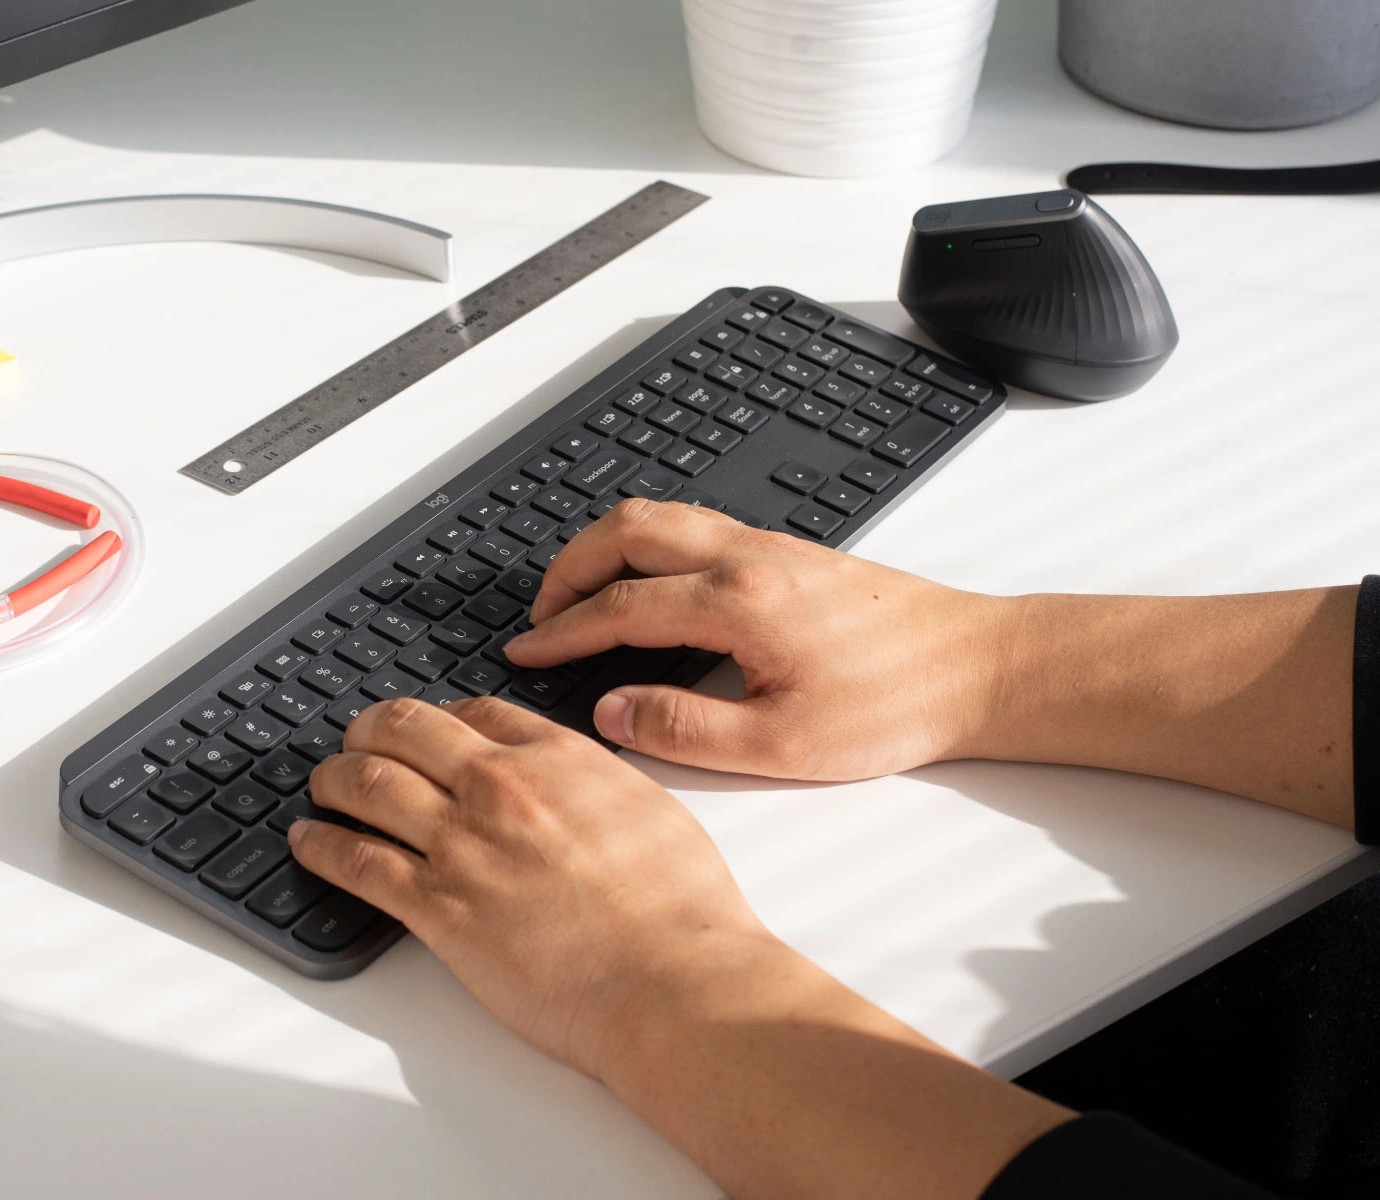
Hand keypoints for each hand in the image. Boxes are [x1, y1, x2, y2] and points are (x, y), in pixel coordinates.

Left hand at [289, 695, 1073, 1198]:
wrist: (672, 981)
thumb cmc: (681, 913)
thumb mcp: (650, 809)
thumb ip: (599, 783)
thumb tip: (578, 782)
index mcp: (557, 758)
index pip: (476, 713)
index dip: (439, 716)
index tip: (425, 728)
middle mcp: (501, 787)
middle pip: (406, 732)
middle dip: (370, 730)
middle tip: (355, 741)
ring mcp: (463, 844)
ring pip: (368, 785)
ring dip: (333, 779)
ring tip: (321, 784)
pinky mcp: (438, 907)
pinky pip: (357, 861)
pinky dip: (320, 845)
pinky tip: (306, 840)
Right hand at [503, 499, 1008, 780]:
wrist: (975, 666)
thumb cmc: (895, 704)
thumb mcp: (782, 745)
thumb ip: (684, 730)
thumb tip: (612, 713)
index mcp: (738, 603)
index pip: (619, 607)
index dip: (560, 632)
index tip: (524, 652)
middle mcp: (747, 558)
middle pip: (625, 531)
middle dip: (567, 569)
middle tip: (540, 617)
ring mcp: (768, 546)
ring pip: (658, 518)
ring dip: (603, 550)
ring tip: (578, 600)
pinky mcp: (786, 552)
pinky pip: (690, 528)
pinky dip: (643, 548)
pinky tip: (643, 591)